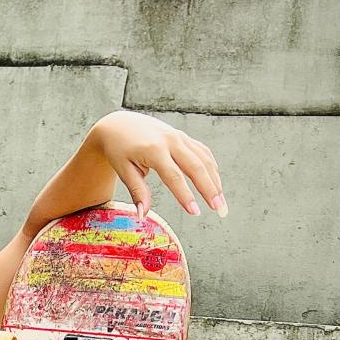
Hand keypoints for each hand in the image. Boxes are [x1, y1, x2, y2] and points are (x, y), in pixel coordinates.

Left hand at [89, 109, 226, 223]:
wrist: (119, 124)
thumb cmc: (119, 149)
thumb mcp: (124, 171)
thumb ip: (137, 192)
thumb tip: (142, 215)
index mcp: (154, 150)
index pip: (174, 177)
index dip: (186, 196)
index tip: (195, 213)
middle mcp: (170, 140)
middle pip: (196, 167)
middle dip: (210, 189)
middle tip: (220, 210)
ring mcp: (179, 136)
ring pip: (204, 159)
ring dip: (215, 181)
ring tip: (221, 203)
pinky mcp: (183, 137)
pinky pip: (202, 152)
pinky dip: (211, 168)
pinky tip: (215, 184)